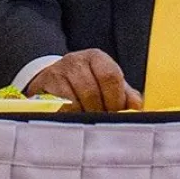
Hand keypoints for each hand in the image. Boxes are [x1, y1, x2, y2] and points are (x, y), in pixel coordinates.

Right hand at [25, 48, 142, 111]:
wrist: (53, 81)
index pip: (110, 76)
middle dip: (98, 111)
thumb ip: (126, 96)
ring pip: (75, 101)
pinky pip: (59, 107)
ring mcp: (57, 71)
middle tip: (100, 120)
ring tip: (86, 120)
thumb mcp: (107, 86)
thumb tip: (136, 107)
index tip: (114, 112)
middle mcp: (76, 60)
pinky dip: (68, 116)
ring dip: (83, 116)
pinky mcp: (43, 85)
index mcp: (96, 58)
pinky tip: (72, 118)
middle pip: (91, 91)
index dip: (115, 99)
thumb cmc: (86, 85)